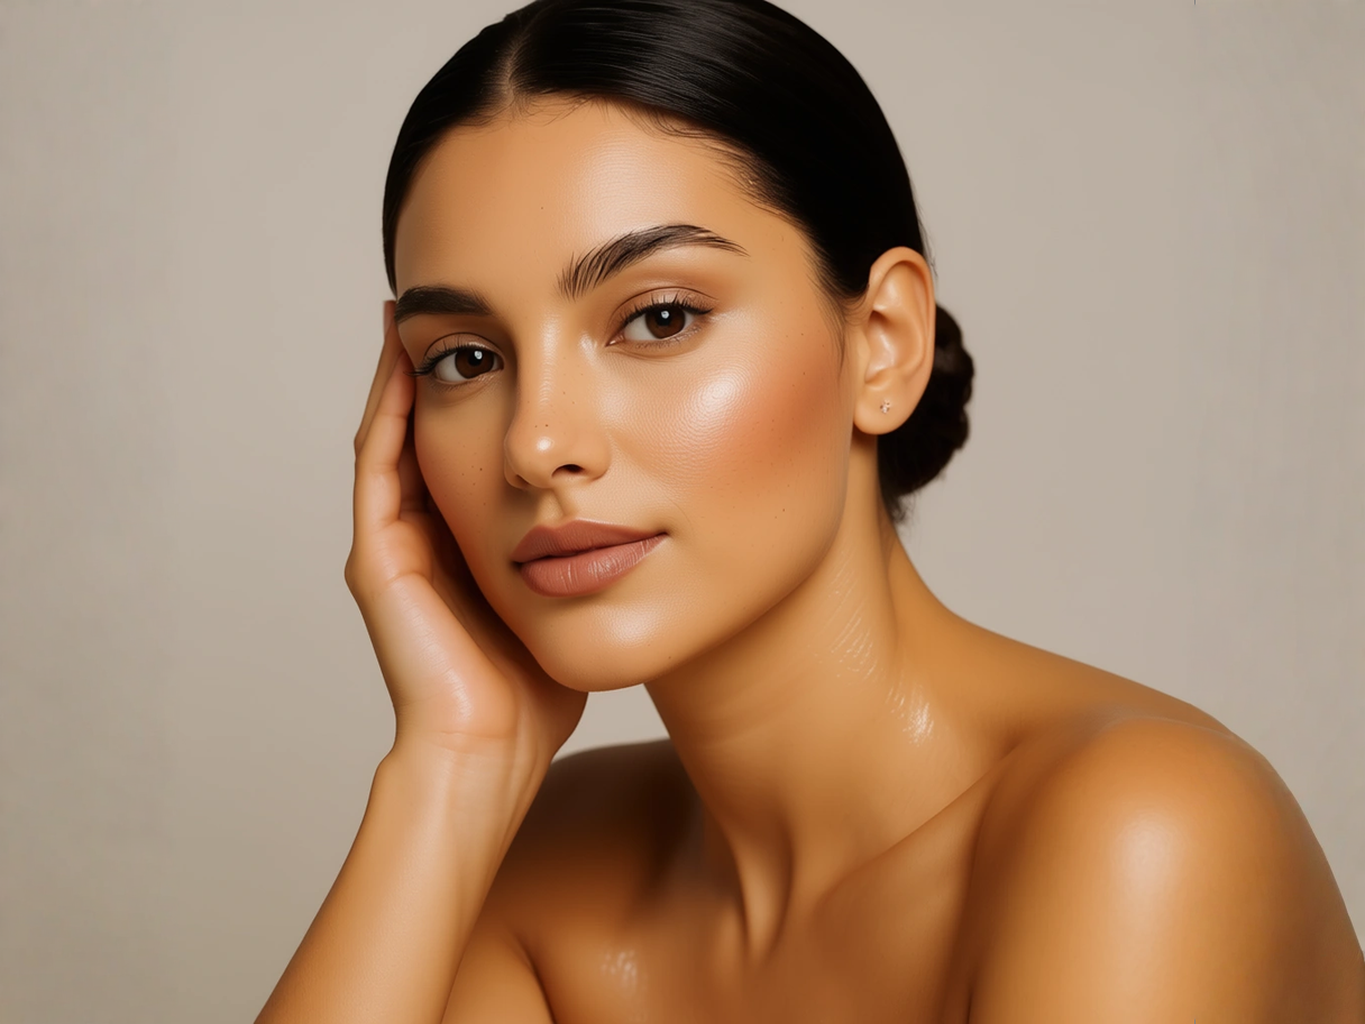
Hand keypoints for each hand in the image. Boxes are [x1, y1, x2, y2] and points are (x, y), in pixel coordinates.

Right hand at [345, 301, 585, 775]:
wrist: (493, 753)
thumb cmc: (539, 690)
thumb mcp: (573, 596)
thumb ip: (591, 550)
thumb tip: (651, 501)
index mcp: (465, 539)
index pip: (468, 441)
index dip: (485, 385)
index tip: (514, 330)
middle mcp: (422, 533)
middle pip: (427, 425)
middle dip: (444, 362)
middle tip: (461, 296)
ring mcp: (393, 542)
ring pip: (395, 431)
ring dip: (406, 368)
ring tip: (424, 305)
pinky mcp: (378, 557)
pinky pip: (379, 463)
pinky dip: (389, 407)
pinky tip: (409, 355)